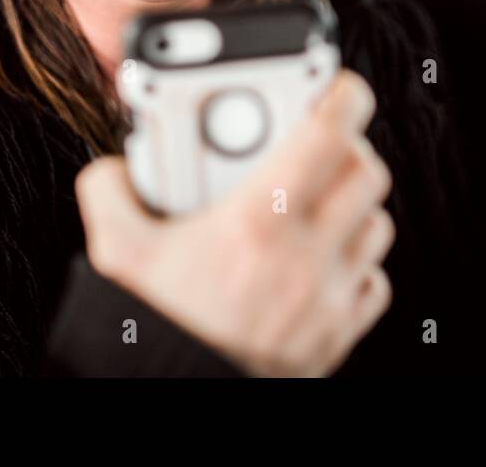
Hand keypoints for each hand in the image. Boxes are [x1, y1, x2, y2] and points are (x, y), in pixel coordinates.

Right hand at [74, 69, 394, 376]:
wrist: (172, 398)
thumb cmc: (154, 328)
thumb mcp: (116, 254)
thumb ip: (109, 192)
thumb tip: (115, 166)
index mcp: (256, 224)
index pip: (329, 135)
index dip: (343, 98)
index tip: (337, 87)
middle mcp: (304, 258)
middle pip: (367, 173)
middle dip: (350, 147)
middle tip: (318, 145)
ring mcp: (328, 298)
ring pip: (377, 224)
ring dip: (354, 204)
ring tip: (316, 201)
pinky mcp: (339, 333)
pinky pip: (374, 282)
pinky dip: (357, 263)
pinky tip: (322, 258)